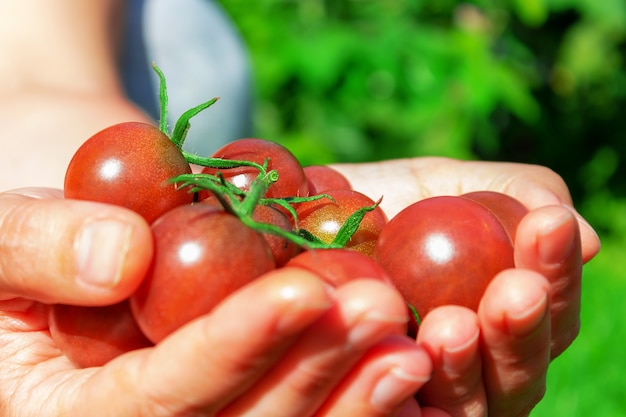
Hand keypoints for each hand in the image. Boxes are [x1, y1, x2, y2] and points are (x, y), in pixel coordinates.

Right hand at [0, 188, 444, 416]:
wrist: (70, 254)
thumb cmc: (27, 243)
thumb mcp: (0, 234)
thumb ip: (35, 247)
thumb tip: (119, 258)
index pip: (160, 401)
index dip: (232, 348)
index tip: (302, 292)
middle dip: (316, 375)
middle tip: (385, 314)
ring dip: (356, 398)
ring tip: (416, 343)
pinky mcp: (243, 406)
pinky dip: (365, 407)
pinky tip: (423, 377)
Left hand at [335, 157, 599, 416]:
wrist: (312, 219)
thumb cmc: (390, 204)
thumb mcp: (450, 184)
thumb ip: (514, 196)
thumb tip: (585, 238)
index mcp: (504, 316)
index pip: (551, 309)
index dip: (558, 270)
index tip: (551, 223)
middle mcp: (478, 366)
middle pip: (521, 369)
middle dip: (523, 328)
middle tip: (515, 290)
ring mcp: (433, 394)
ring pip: (472, 403)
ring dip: (468, 367)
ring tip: (452, 325)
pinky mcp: (384, 407)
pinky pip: (406, 416)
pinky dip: (412, 400)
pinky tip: (406, 365)